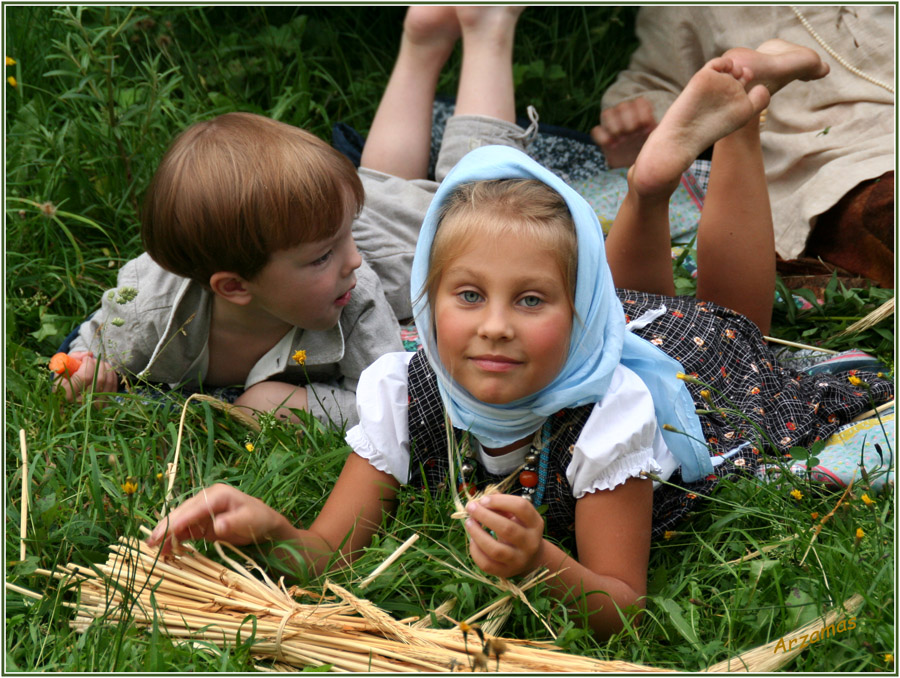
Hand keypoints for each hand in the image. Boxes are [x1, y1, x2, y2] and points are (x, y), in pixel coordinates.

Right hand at [53, 352, 118, 401]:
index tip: (86, 358)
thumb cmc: (63, 381)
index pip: (84, 377)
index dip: (88, 364)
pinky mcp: (104, 407)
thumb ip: (73, 359)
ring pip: (107, 382)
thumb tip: (90, 354)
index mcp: (66, 395)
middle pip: (99, 379)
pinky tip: (106, 370)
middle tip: (94, 360)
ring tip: (100, 364)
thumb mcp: (61, 369)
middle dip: (98, 365)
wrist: (66, 399)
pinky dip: (112, 375)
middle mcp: (81, 403)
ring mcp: (94, 407)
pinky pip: (113, 387)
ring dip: (106, 369)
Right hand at [146, 483, 295, 553]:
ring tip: (153, 550)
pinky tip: (166, 550)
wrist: (267, 526)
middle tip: (150, 544)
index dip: (177, 521)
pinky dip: (175, 539)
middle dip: (166, 528)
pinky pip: (185, 530)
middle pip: (182, 513)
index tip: (163, 534)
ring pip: (180, 522)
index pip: (193, 508)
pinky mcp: (202, 523)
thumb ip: (233, 522)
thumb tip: (217, 525)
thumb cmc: (260, 520)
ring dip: (167, 535)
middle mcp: (207, 500)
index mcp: (217, 495)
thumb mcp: (250, 520)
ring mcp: (203, 511)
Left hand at [464, 493, 544, 577]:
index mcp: (535, 523)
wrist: (530, 558)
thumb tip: (481, 499)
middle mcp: (530, 543)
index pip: (521, 507)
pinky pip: (487, 564)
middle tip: (470, 508)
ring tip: (469, 523)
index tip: (483, 500)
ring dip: (478, 534)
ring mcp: (519, 560)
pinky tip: (472, 540)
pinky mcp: (506, 572)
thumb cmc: (519, 529)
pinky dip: (475, 551)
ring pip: (496, 550)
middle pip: (507, 529)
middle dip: (485, 516)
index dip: (500, 501)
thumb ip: (501, 504)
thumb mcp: (516, 515)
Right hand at [590, 97, 655, 168]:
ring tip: (621, 140)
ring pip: (607, 113)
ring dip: (614, 125)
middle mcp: (628, 119)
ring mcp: (614, 128)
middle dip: (628, 119)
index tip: (647, 127)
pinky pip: (596, 130)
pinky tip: (612, 146)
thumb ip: (660, 130)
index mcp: (644, 116)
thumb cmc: (654, 156)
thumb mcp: (661, 142)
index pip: (639, 102)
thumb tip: (661, 123)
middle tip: (632, 133)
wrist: (643, 174)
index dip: (642, 112)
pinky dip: (602, 136)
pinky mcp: (604, 140)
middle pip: (622, 106)